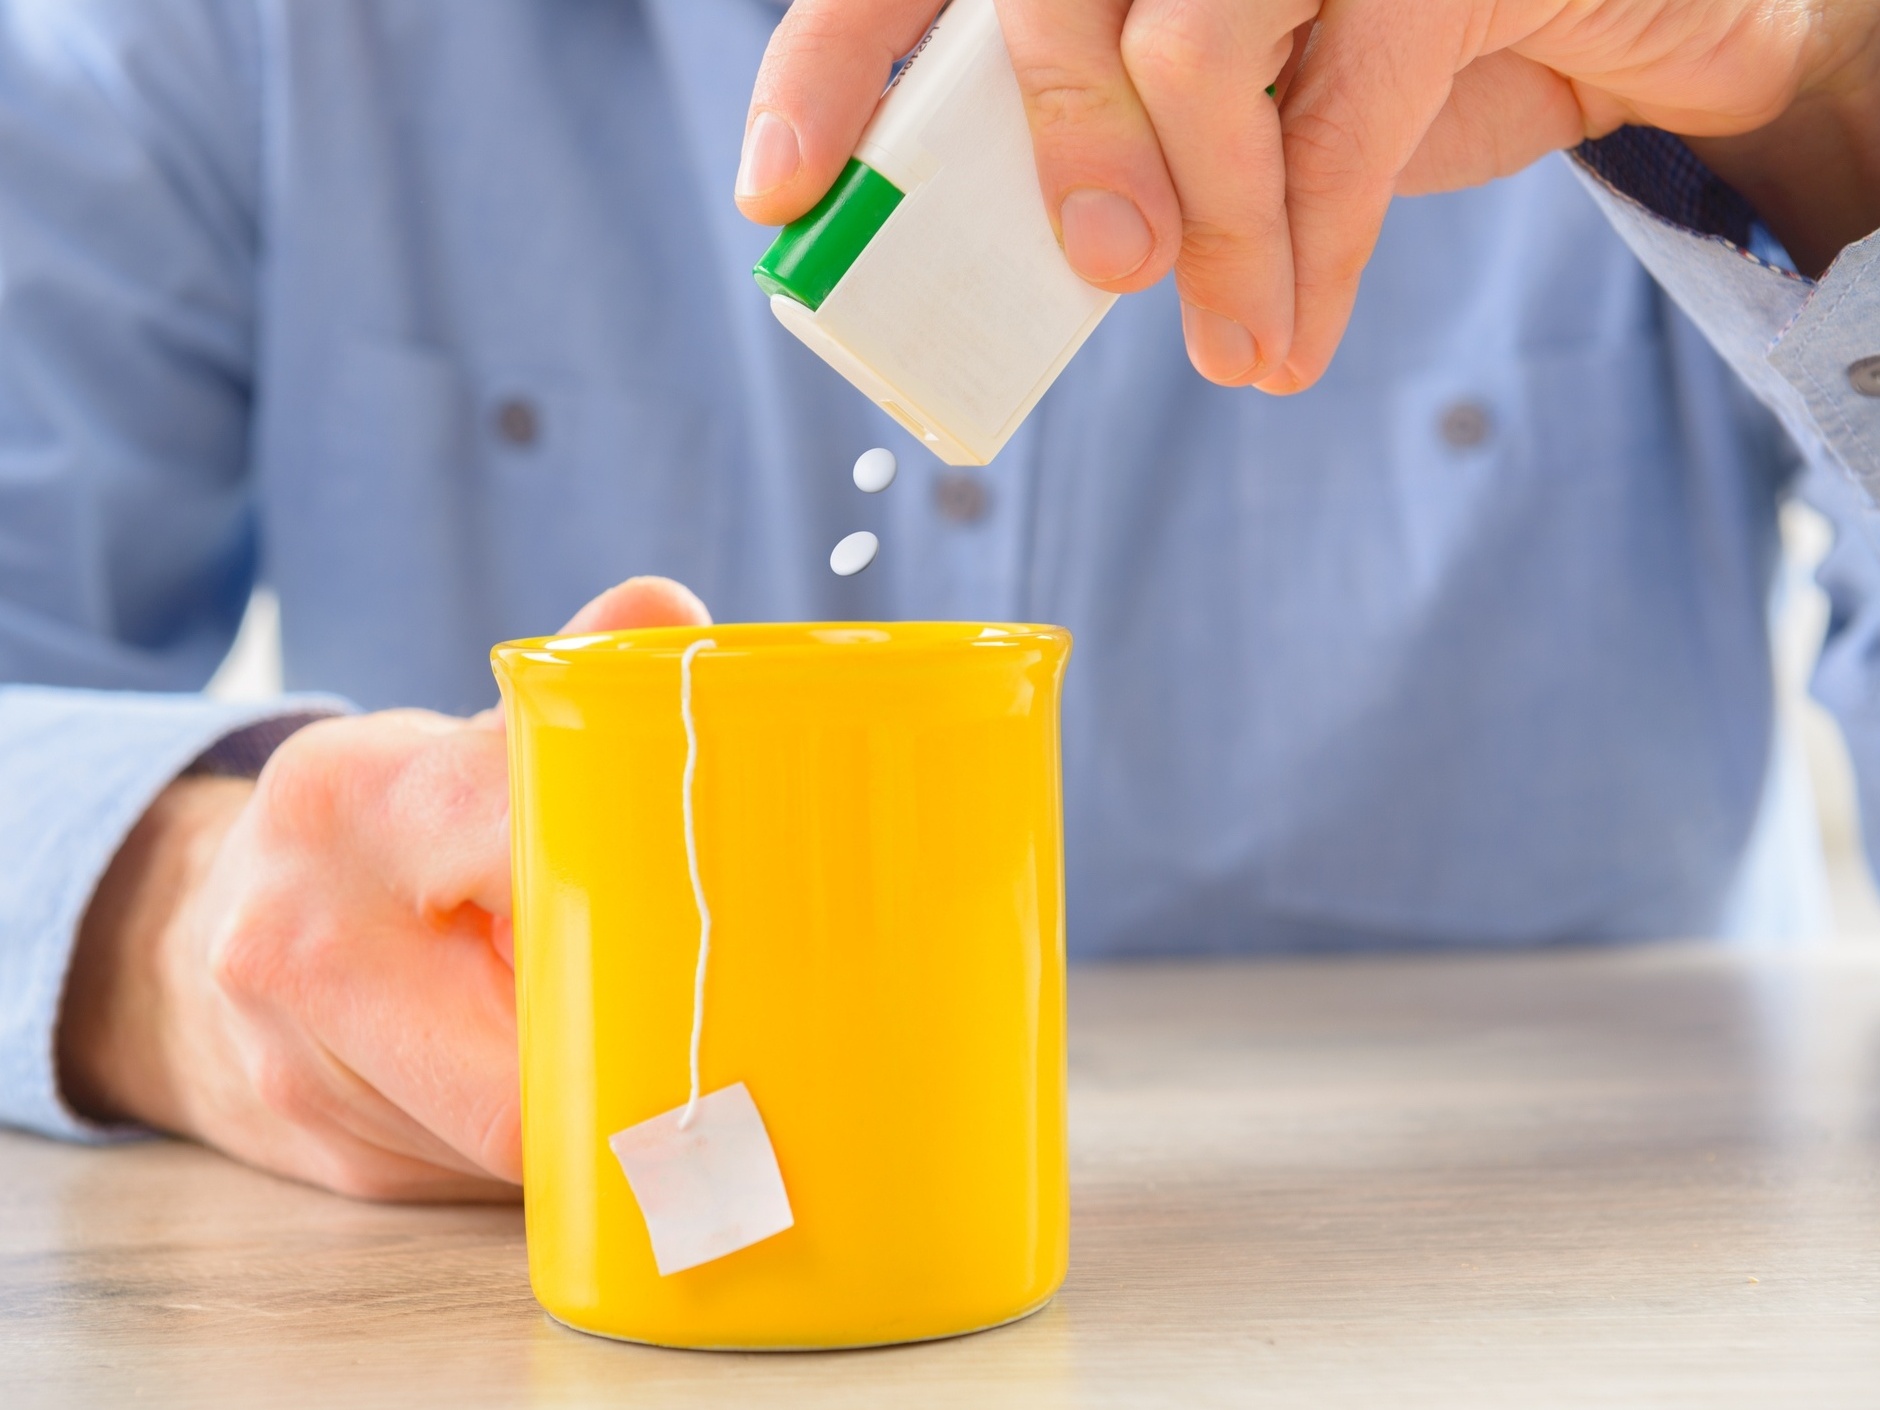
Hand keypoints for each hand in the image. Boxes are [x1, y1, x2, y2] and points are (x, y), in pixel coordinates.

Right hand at [57, 577, 710, 1200]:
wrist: (192, 931)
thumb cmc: (378, 829)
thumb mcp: (454, 741)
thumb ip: (566, 686)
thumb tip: (667, 618)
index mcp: (353, 799)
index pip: (527, 845)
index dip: (640, 895)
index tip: (728, 915)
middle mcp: (301, 938)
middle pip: (533, 1041)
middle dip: (640, 1044)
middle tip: (742, 1024)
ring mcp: (303, 1068)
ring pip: (520, 1132)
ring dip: (612, 1105)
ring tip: (677, 1058)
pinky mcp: (337, 1159)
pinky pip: (491, 1177)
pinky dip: (562, 1143)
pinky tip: (596, 1103)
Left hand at [739, 0, 1879, 387]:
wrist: (1602, 13)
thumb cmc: (1373, 60)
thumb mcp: (1222, 108)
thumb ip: (1115, 147)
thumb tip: (1047, 264)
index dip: (830, 63)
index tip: (779, 191)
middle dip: (1063, 151)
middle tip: (1107, 273)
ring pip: (1188, 50)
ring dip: (1213, 229)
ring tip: (1239, 347)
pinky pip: (1335, 116)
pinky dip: (1308, 257)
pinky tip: (1289, 345)